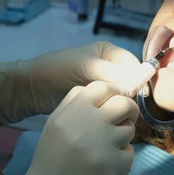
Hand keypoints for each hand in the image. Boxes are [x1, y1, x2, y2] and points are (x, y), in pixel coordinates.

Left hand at [0, 41, 140, 124]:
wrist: (31, 89)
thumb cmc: (57, 70)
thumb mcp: (86, 67)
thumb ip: (115, 73)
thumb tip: (143, 79)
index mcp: (110, 52)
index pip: (135, 66)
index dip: (140, 82)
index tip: (138, 99)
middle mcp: (111, 66)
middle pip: (133, 82)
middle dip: (132, 97)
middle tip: (130, 113)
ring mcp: (104, 85)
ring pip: (125, 97)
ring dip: (124, 107)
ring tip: (121, 119)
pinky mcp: (98, 101)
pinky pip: (113, 106)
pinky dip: (115, 113)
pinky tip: (114, 122)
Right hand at [0, 81, 138, 174]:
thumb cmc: (52, 157)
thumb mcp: (56, 123)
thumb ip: (77, 102)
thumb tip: (109, 88)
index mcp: (72, 113)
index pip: (102, 87)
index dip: (114, 91)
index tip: (116, 99)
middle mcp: (88, 126)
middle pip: (123, 103)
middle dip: (128, 109)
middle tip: (124, 118)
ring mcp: (104, 147)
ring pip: (129, 128)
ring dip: (122, 136)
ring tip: (105, 148)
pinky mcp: (116, 166)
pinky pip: (129, 152)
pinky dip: (120, 158)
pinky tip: (103, 166)